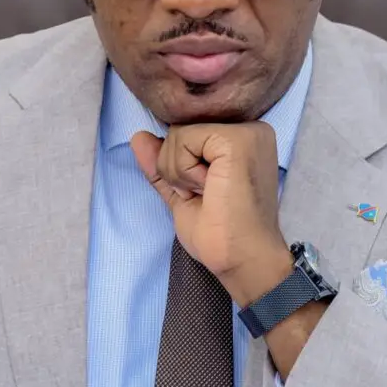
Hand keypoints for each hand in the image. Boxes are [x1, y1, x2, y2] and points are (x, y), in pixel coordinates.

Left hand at [130, 123, 292, 305]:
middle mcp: (249, 128)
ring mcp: (245, 130)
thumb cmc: (221, 233)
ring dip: (179, 173)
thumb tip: (138, 137)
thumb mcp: (182, 192)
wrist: (241, 259)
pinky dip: (183, 171)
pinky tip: (209, 188)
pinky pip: (182, 139)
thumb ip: (163, 163)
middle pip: (178, 130)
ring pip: (176, 134)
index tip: (206, 193)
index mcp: (242, 138)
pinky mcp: (236, 139)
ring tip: (211, 193)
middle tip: (207, 195)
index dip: (179, 166)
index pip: (186, 132)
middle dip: (176, 169)